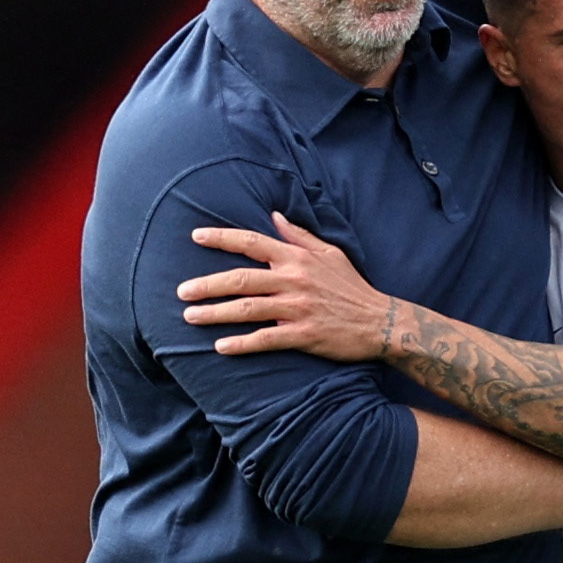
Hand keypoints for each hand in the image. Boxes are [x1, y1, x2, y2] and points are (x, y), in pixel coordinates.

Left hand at [178, 213, 395, 359]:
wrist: (381, 322)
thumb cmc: (353, 287)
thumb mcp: (331, 254)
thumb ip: (299, 235)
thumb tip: (274, 216)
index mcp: (298, 258)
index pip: (252, 242)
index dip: (222, 238)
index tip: (195, 237)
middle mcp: (295, 280)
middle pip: (241, 279)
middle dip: (207, 284)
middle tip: (181, 291)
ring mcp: (298, 309)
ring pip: (247, 309)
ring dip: (215, 313)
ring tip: (190, 317)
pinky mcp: (304, 335)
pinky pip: (266, 339)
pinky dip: (241, 344)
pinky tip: (221, 347)